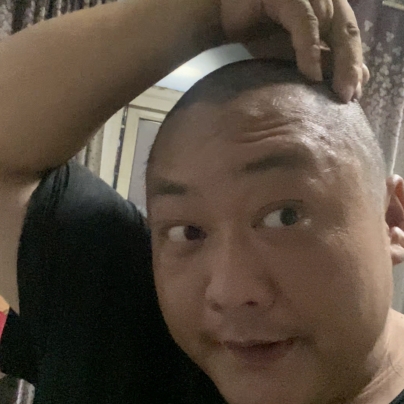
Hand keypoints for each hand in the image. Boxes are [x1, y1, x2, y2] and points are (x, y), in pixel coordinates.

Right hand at [220, 0, 367, 101]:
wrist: (224, 16)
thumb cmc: (260, 32)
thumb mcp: (292, 52)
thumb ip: (319, 59)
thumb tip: (347, 78)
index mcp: (328, 8)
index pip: (348, 37)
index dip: (354, 64)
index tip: (354, 94)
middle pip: (347, 31)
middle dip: (351, 65)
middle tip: (349, 96)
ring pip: (332, 25)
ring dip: (338, 60)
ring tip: (337, 90)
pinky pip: (304, 22)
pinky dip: (309, 49)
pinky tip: (312, 74)